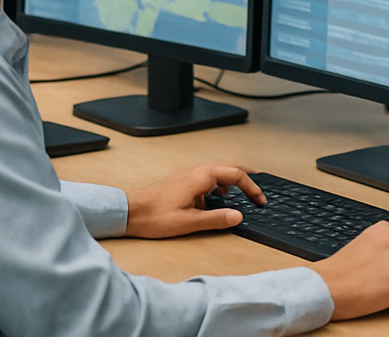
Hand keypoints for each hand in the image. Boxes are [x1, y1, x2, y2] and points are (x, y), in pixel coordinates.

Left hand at [124, 162, 264, 238]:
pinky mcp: (181, 181)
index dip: (251, 187)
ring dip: (232, 177)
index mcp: (200, 177)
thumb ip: (216, 218)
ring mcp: (188, 175)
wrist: (128, 212)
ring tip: (241, 191)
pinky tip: (215, 196)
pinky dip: (219, 182)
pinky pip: (207, 176)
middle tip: (259, 185)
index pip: (235, 174)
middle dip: (246, 175)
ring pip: (217, 169)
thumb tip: (238, 216)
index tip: (260, 200)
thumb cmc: (154, 216)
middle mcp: (195, 172)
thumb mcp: (188, 222)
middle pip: (229, 166)